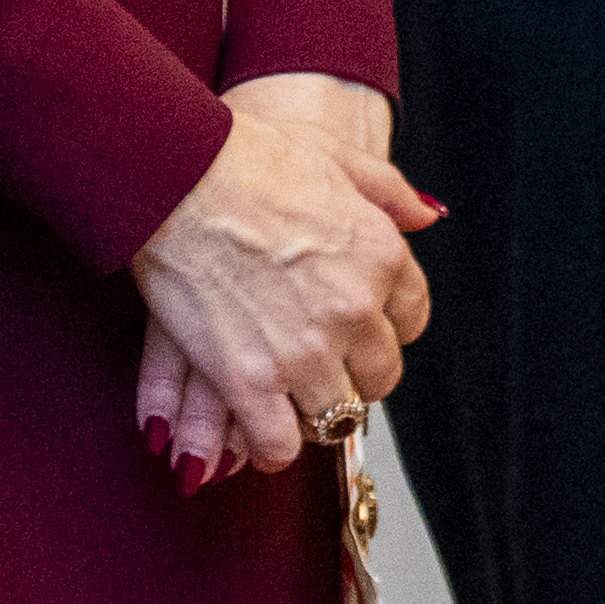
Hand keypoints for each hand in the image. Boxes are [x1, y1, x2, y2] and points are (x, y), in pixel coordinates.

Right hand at [134, 70, 438, 484]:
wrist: (177, 173)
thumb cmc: (247, 156)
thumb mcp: (338, 157)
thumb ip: (390, 192)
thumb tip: (427, 217)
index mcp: (381, 256)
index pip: (412, 319)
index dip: (381, 327)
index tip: (356, 328)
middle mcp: (355, 309)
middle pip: (380, 375)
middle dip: (353, 373)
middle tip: (319, 366)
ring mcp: (304, 351)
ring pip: (336, 417)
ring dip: (313, 413)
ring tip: (287, 400)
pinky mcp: (249, 380)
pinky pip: (279, 444)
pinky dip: (271, 447)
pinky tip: (259, 431)